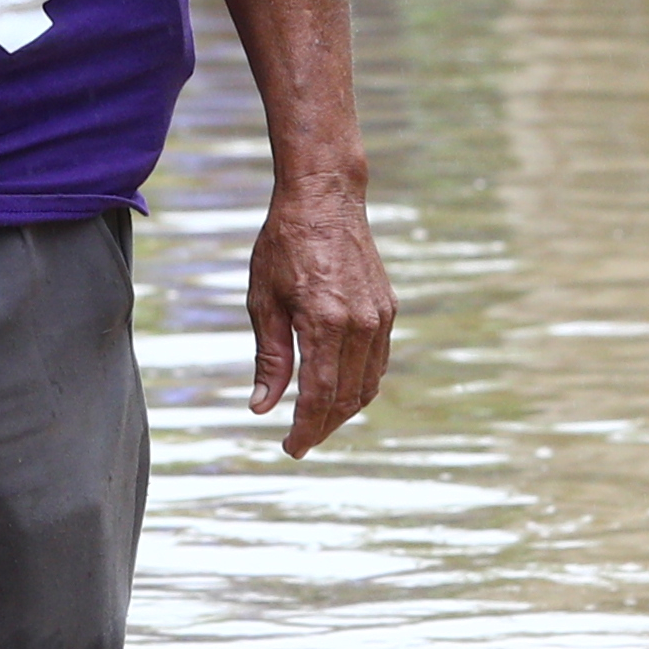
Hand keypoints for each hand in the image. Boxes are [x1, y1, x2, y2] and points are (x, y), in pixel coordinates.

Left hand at [246, 175, 392, 457]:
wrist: (325, 199)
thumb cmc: (284, 245)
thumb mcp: (263, 301)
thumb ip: (269, 358)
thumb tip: (262, 407)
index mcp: (324, 323)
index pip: (318, 396)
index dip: (305, 429)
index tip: (291, 449)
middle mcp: (359, 325)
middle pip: (346, 398)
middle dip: (323, 426)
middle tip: (299, 442)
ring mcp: (378, 317)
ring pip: (368, 385)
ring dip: (344, 410)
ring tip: (317, 421)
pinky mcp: (387, 309)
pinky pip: (377, 362)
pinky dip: (360, 385)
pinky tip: (339, 390)